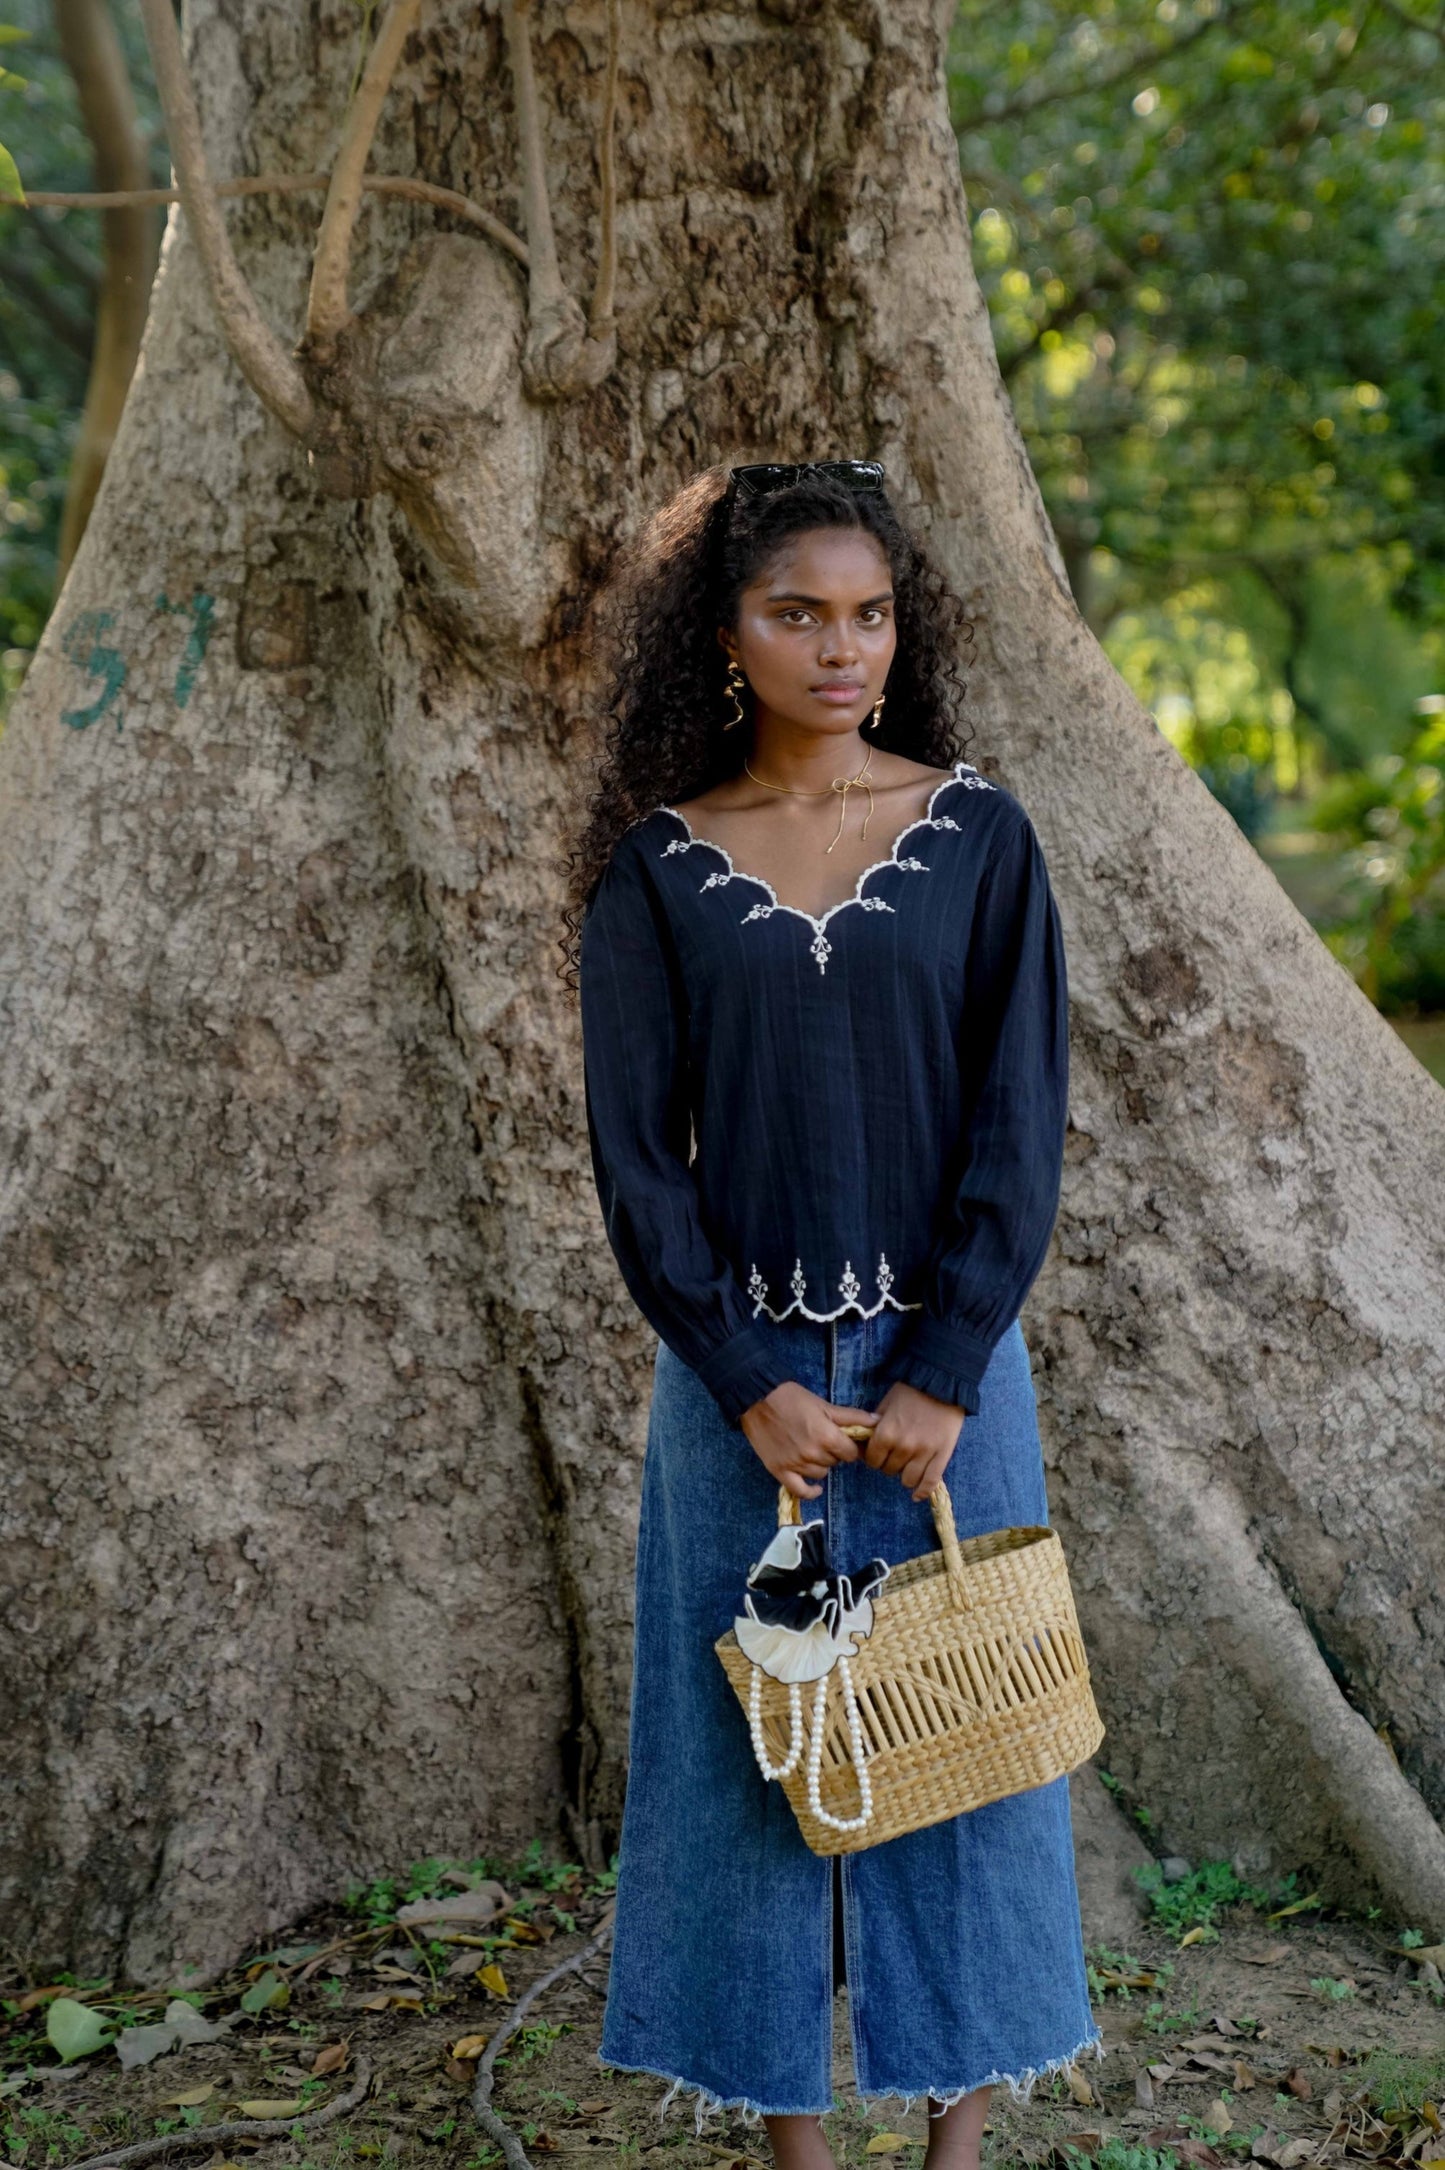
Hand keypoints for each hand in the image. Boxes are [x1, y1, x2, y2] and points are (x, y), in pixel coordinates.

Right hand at [740, 1381, 878, 1501]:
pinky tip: (816, 1488)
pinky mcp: (780, 1471)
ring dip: (820, 1464)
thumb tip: (877, 1421)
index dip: (849, 1447)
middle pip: (836, 1463)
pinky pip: (800, 1490)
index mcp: (827, 1436)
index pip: (851, 1453)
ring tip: (811, 1449)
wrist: (758, 1398)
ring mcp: (795, 1464)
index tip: (844, 1441)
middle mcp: (813, 1454)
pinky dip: (810, 1491)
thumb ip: (853, 1417)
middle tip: (823, 1439)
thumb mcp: (825, 1405)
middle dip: (834, 1452)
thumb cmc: (793, 1398)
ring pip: (820, 1473)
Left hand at [860, 1380, 963, 1501]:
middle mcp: (903, 1447)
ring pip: (908, 1480)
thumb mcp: (885, 1404)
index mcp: (886, 1434)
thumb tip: (866, 1445)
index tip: (879, 1453)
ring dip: (905, 1475)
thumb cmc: (910, 1391)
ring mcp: (924, 1453)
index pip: (873, 1461)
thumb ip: (875, 1427)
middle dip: (889, 1464)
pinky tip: (917, 1495)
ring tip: (908, 1465)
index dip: (874, 1458)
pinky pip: (931, 1482)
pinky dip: (923, 1491)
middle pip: (889, 1470)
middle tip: (895, 1455)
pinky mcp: (942, 1455)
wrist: (941, 1382)